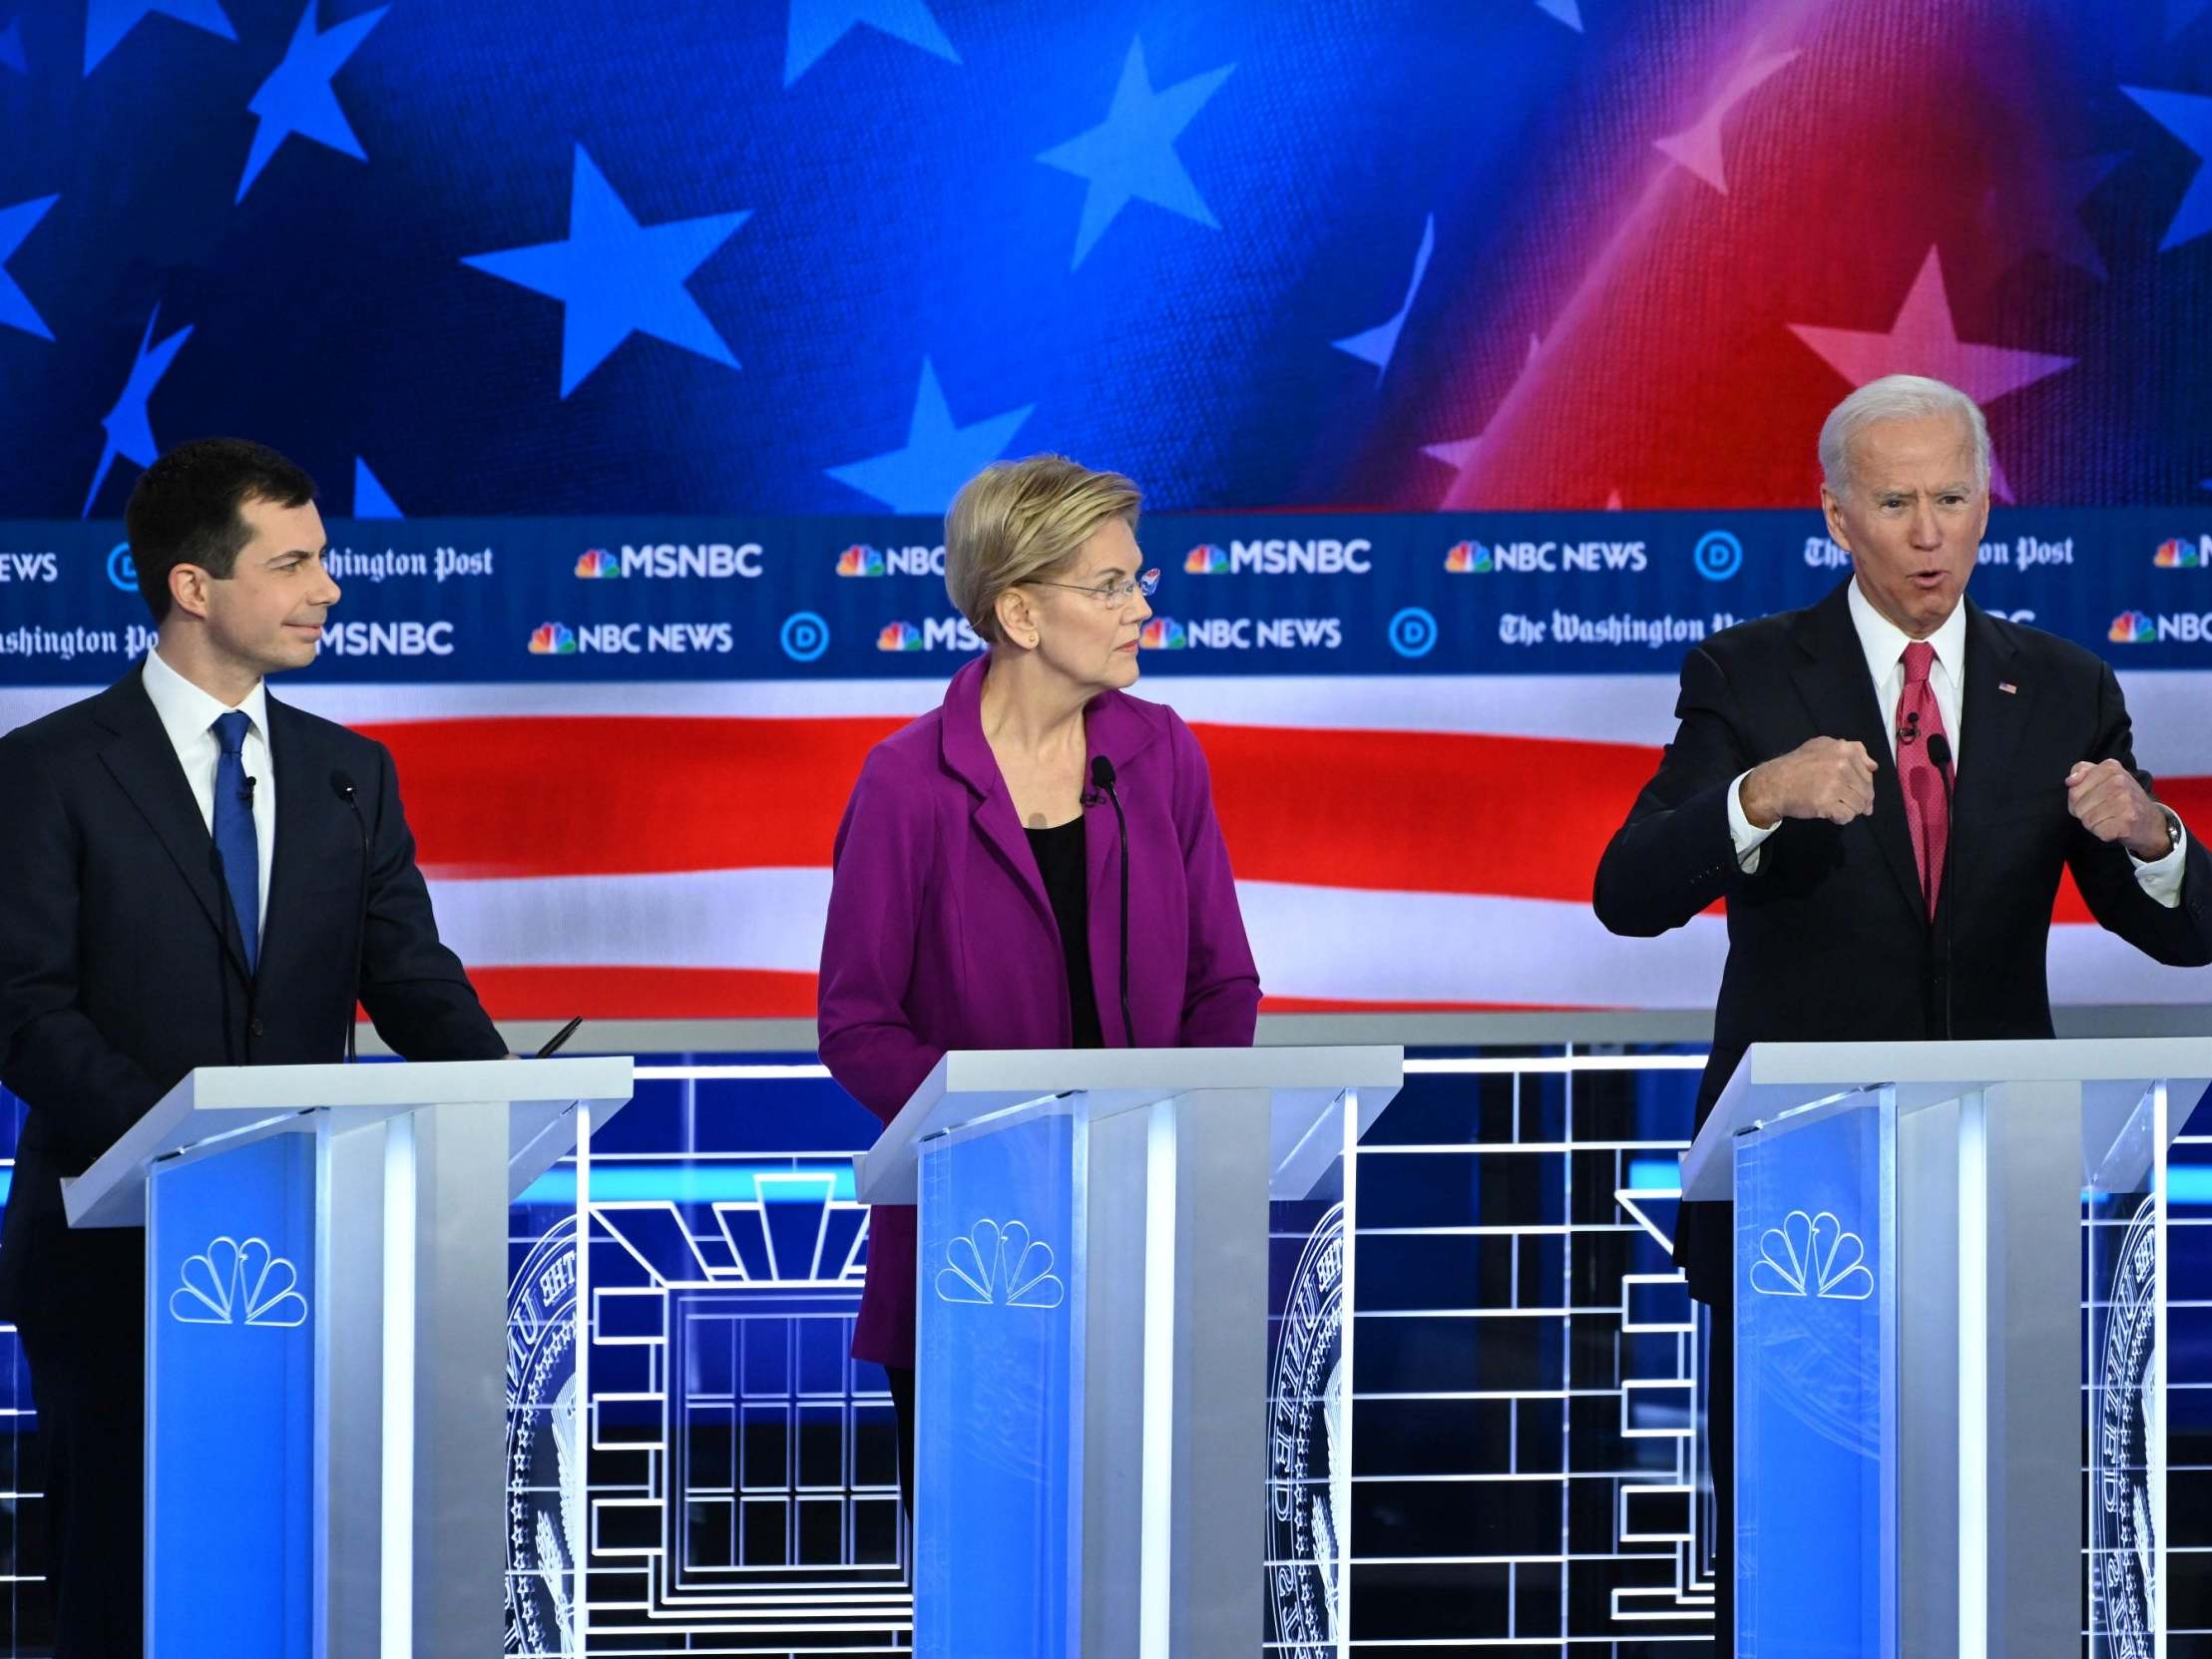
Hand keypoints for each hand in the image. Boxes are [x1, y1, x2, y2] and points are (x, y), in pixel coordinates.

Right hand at [1740, 737, 1878, 827]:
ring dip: (1850, 810)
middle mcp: (1842, 765)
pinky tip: (1831, 814)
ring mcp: (1836, 784)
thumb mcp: (1822, 745)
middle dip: (1860, 800)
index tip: (1853, 791)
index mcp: (1844, 750)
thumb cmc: (1797, 765)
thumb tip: (1874, 767)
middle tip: (1846, 804)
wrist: (1774, 784)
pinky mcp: (1828, 803)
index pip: (1868, 773)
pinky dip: (1841, 818)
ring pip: (1859, 805)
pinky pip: (1847, 816)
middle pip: (1866, 791)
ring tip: (1836, 807)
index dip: (1864, 785)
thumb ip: (1851, 750)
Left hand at [2067, 760, 2171, 858]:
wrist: (2152, 823)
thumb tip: (2070, 781)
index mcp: (2111, 767)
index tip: (2097, 798)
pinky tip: (2116, 828)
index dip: (2079, 798)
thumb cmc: (2123, 801)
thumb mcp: (2105, 778)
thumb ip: (2083, 772)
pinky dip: (2103, 833)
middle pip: (2078, 804)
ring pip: (2086, 819)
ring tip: (2111, 819)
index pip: (2073, 787)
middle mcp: (2119, 781)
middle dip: (2086, 812)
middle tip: (2105, 811)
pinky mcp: (2127, 822)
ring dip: (2095, 824)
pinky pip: (2098, 831)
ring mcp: (2125, 801)